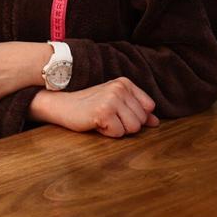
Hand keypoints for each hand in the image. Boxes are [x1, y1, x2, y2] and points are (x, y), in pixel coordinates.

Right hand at [30, 77, 159, 137]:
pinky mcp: (103, 112)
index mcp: (125, 83)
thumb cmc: (88, 105)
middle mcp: (120, 88)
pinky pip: (119, 133)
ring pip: (133, 128)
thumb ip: (136, 110)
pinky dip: (107, 133)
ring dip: (117, 129)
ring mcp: (112, 99)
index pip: (149, 107)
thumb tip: (156, 122)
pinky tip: (95, 123)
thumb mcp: (114, 103)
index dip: (134, 116)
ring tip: (102, 119)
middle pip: (142, 120)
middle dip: (125, 124)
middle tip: (106, 116)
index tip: (117, 112)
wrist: (60, 104)